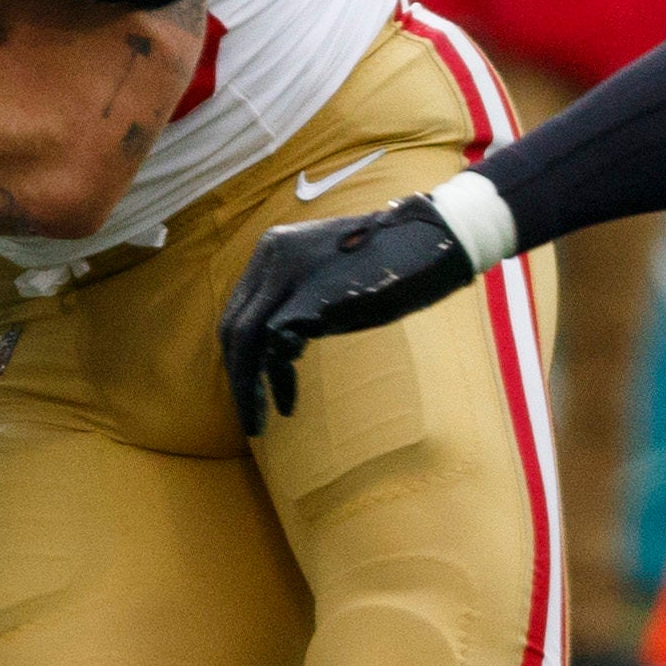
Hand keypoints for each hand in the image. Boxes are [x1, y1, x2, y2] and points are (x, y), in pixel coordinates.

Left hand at [220, 178, 504, 433]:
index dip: (239, 352)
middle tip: (247, 415)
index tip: (250, 385)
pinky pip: (275, 346)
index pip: (239, 308)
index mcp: (275, 248)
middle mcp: (272, 255)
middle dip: (237, 374)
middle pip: (233, 325)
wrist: (433, 242)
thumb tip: (283, 343)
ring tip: (257, 423)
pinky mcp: (310, 296)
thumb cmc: (393, 263)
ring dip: (246, 385)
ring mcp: (288, 272)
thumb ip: (301, 297)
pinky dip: (277, 379)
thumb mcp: (333, 275)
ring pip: (244, 337)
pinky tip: (288, 405)